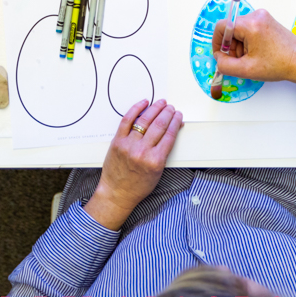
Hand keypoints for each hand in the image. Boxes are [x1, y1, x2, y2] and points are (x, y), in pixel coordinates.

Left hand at [84, 99, 182, 229]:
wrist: (117, 193)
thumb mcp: (158, 170)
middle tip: (171, 108)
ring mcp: (129, 145)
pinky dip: (136, 109)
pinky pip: (127, 120)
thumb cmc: (139, 185)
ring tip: (161, 103)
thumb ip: (165, 150)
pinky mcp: (117, 141)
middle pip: (159, 125)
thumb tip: (172, 130)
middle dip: (167, 113)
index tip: (178, 115)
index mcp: (155, 160)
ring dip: (155, 108)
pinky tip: (143, 103)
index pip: (169, 134)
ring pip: (145, 120)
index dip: (176, 121)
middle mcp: (142, 151)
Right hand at [211, 9, 295, 99]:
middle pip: (231, 28)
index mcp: (251, 24)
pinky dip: (248, 41)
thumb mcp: (246, 70)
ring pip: (240, 30)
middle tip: (238, 61)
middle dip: (231, 46)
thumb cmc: (278, 65)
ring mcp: (263, 16)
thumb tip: (218, 58)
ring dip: (240, 45)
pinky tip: (256, 53)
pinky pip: (249, 29)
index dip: (217, 42)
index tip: (221, 55)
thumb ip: (225, 65)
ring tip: (250, 59)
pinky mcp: (267, 20)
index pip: (222, 26)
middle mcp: (257, 15)